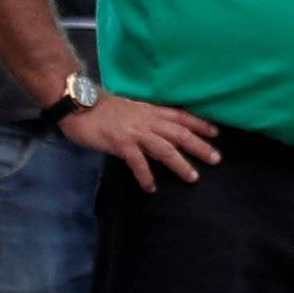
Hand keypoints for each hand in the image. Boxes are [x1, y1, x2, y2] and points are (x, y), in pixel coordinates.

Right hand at [58, 93, 220, 192]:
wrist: (77, 104)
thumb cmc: (100, 108)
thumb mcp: (129, 108)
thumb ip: (144, 117)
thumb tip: (156, 129)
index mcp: (149, 110)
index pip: (180, 116)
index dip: (199, 123)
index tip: (216, 132)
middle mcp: (146, 120)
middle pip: (179, 133)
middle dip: (199, 145)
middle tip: (216, 159)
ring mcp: (134, 132)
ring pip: (164, 148)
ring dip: (180, 163)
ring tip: (192, 177)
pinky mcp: (120, 143)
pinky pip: (137, 162)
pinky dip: (146, 176)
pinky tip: (151, 188)